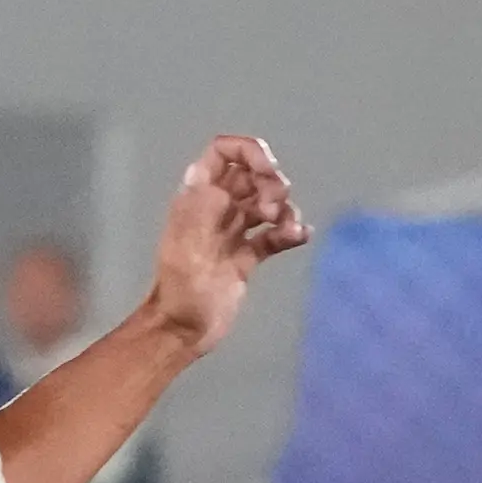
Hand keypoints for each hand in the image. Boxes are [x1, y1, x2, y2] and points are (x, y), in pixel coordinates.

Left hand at [140, 136, 310, 357]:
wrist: (184, 330)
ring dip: (283, 209)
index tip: (268, 172)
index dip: (249, 152)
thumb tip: (224, 185)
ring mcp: (233, 232)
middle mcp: (216, 208)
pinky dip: (290, 232)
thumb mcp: (187, 245)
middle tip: (272, 209)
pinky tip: (300, 238)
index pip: (223, 152)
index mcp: (197, 196)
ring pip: (266, 203)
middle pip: (251, 175)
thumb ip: (204, 207)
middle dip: (271, 183)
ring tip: (284, 228)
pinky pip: (274, 235)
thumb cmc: (181, 288)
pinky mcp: (247, 257)